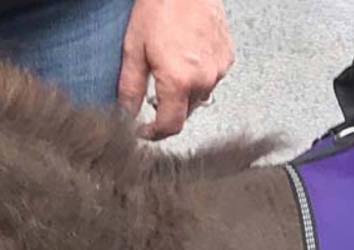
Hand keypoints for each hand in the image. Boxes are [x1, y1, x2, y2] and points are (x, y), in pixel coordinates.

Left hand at [117, 0, 233, 140]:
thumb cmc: (159, 7)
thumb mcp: (133, 49)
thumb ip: (130, 87)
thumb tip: (127, 113)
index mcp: (178, 80)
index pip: (170, 126)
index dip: (154, 134)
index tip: (145, 131)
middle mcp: (203, 78)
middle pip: (186, 113)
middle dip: (168, 109)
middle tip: (155, 90)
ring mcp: (218, 68)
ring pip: (199, 96)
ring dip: (184, 92)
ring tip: (171, 67)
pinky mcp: (227, 57)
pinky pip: (211, 77)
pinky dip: (198, 75)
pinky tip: (186, 56)